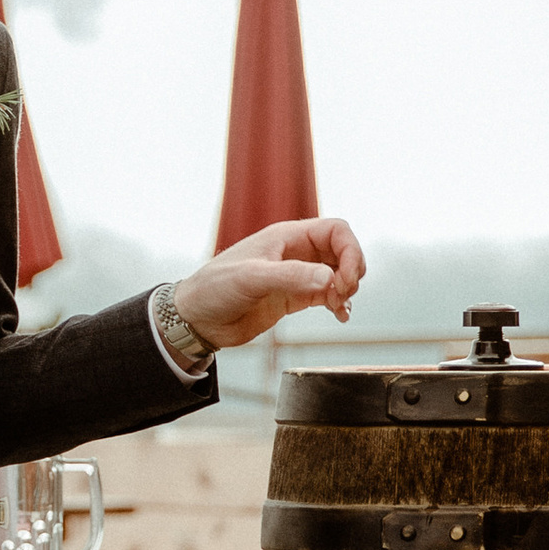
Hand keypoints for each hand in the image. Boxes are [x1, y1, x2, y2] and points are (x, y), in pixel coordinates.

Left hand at [171, 216, 366, 352]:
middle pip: (343, 250)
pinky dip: (340, 304)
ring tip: (339, 307)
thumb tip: (330, 279)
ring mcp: (296, 275)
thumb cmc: (214, 289)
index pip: (336, 230)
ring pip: (338, 273)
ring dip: (347, 289)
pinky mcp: (294, 297)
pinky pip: (328, 294)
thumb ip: (290, 277)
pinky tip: (339, 315)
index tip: (346, 278)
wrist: (197, 319)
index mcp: (286, 236)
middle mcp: (295, 252)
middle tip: (343, 293)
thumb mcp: (251, 278)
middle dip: (351, 271)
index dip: (350, 250)